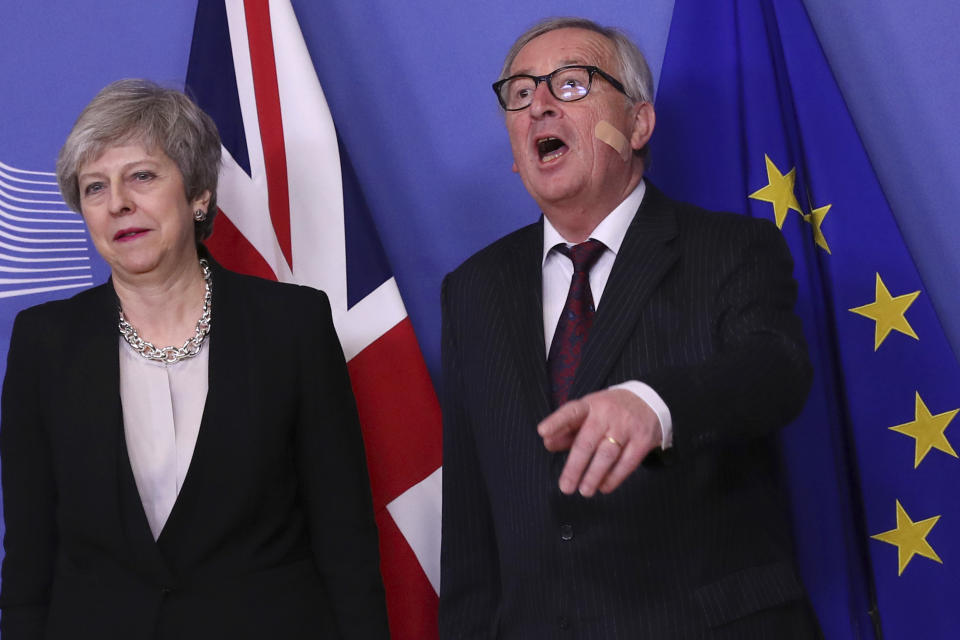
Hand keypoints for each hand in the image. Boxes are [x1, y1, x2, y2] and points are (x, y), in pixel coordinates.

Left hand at [537, 389, 661, 496]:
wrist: (648, 402)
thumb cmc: (609, 411)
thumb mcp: (589, 413)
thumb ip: (568, 429)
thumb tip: (547, 443)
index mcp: (590, 405)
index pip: (571, 412)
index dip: (556, 422)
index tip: (542, 433)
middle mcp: (608, 413)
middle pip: (587, 442)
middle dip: (574, 467)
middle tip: (565, 487)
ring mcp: (626, 426)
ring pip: (607, 455)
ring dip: (594, 476)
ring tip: (584, 491)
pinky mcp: (643, 440)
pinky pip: (627, 462)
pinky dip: (614, 478)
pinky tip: (603, 487)